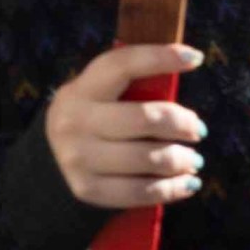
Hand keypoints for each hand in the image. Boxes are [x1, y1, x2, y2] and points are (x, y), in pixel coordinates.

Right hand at [44, 40, 205, 212]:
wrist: (50, 161)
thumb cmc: (95, 120)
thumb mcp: (101, 94)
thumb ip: (135, 84)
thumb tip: (188, 67)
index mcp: (82, 89)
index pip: (124, 65)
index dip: (161, 57)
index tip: (195, 58)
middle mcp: (75, 121)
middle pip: (146, 119)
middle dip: (183, 124)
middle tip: (198, 131)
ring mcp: (79, 158)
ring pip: (150, 158)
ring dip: (183, 160)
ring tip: (193, 160)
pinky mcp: (88, 189)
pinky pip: (143, 191)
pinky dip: (173, 189)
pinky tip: (187, 184)